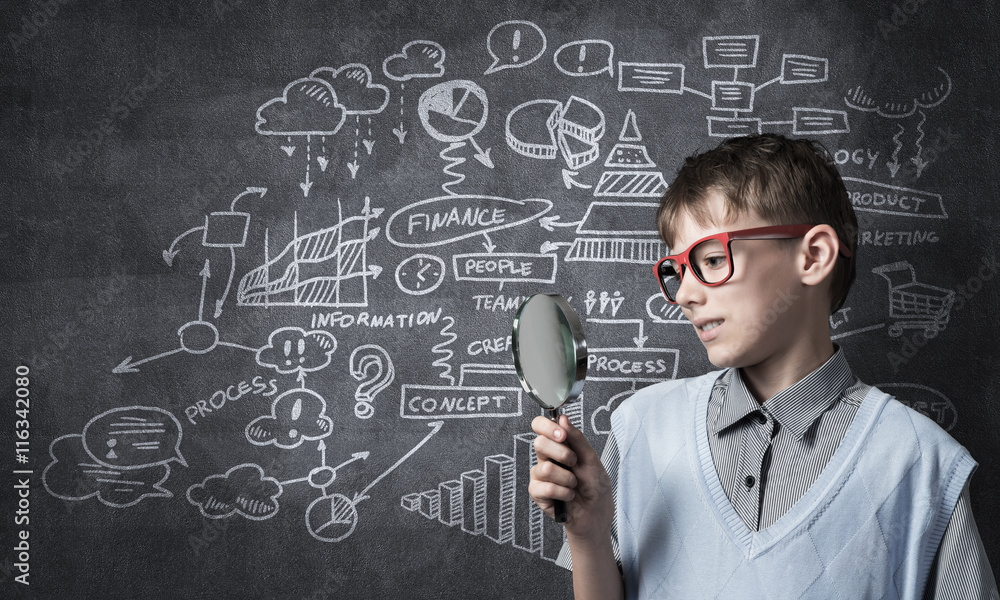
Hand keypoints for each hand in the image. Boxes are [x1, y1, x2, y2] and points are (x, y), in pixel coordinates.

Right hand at [528, 414, 613, 542]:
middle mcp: (546, 457)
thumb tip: (563, 419)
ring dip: (566, 478)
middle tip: (574, 463)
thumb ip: (577, 438)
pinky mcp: (538, 493)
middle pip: (539, 443)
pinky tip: (568, 496)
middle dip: (562, 453)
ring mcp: (540, 475)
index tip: (562, 435)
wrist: (596, 513)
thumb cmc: (595, 486)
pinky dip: (563, 492)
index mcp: (558, 445)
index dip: (547, 427)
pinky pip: (544, 488)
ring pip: (544, 468)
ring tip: (574, 484)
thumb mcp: (591, 459)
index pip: (540, 426)